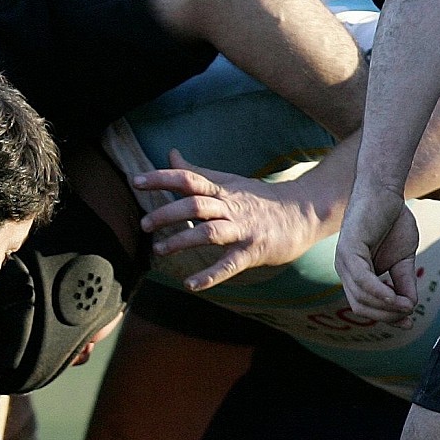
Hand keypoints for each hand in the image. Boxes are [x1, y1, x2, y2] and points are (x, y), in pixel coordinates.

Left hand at [135, 152, 330, 291]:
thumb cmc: (260, 199)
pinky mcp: (254, 251)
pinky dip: (210, 275)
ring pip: (209, 233)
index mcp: (222, 190)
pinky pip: (230, 264)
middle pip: (195, 205)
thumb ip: (197, 172)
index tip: (135, 181)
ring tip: (159, 250)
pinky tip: (190, 285)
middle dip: (167, 214)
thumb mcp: (228, 181)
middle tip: (145, 225)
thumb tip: (171, 155)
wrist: (304, 212)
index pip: (188, 179)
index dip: (162, 178)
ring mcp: (243, 229)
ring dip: (182, 242)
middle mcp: (230, 207)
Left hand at [334, 184, 421, 322]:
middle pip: (361, 306)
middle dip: (386, 316)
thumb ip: (404, 281)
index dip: (386, 317)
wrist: (386, 191)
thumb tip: (410, 306)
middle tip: (408, 315)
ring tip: (408, 306)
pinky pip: (362, 279)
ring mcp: (344, 261)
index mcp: (355, 274)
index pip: (366, 305)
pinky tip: (395, 298)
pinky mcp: (349, 250)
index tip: (408, 322)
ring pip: (361, 297)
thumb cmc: (393, 221)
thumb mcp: (403, 258)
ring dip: (386, 306)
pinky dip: (378, 292)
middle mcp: (345, 270)